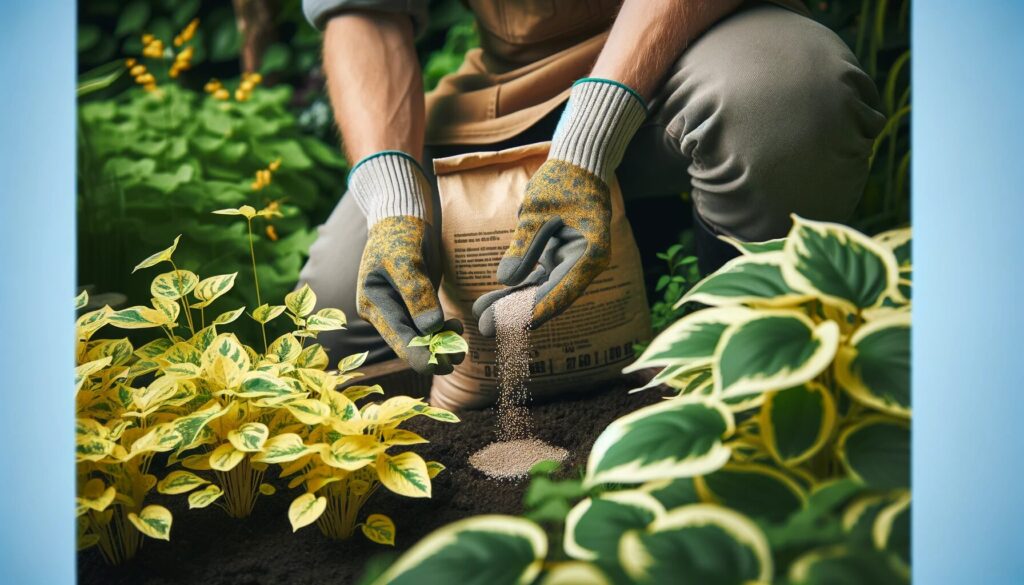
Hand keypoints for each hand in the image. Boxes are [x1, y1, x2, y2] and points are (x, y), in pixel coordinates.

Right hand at [357, 215, 464, 373]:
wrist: (405, 214)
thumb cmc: (401, 232)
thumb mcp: (406, 260)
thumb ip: (417, 294)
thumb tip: (430, 329)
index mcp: (372, 304)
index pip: (398, 339)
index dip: (421, 356)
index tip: (444, 364)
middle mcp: (383, 312)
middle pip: (409, 343)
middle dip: (433, 353)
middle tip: (458, 357)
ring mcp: (399, 308)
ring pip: (421, 337)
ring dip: (441, 343)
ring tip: (461, 342)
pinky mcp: (414, 303)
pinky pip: (428, 325)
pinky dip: (442, 330)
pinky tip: (456, 328)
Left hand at [473, 79, 646, 336]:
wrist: (578, 163)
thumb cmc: (562, 182)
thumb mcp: (538, 212)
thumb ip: (523, 246)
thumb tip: (506, 280)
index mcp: (588, 256)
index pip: (558, 293)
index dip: (532, 312)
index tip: (508, 327)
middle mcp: (584, 266)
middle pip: (548, 298)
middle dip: (515, 314)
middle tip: (485, 328)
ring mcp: (571, 264)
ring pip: (540, 291)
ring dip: (512, 304)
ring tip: (481, 317)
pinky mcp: (559, 259)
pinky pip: (537, 280)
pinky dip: (516, 289)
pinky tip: (492, 299)